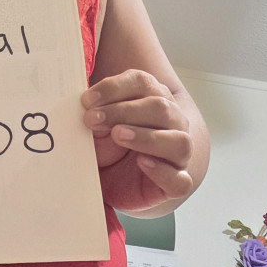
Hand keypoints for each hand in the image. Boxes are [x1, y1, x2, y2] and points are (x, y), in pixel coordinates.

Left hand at [81, 69, 194, 212]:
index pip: (142, 83)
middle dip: (124, 111)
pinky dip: (162, 172)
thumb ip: (95, 114)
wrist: (110, 182)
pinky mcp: (176, 183)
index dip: (114, 88)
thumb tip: (87, 106)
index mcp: (152, 99)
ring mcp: (177, 154)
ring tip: (118, 135)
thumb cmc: (105, 147)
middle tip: (93, 119)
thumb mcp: (95, 127)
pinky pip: (180, 180)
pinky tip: (142, 163)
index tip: (87, 100)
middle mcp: (172, 123)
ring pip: (179, 141)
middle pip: (161, 107)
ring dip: (146, 137)